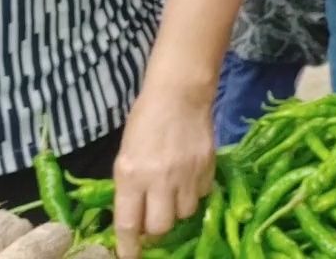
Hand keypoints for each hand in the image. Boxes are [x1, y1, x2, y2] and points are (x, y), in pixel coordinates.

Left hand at [113, 82, 215, 258]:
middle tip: (154, 219)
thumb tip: (136, 216)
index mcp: (131, 175)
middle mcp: (159, 179)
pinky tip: (189, 178)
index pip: (129, 223)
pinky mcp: (208, 166)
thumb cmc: (145, 121)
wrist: (181, 93)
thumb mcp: (126, 155)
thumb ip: (130, 186)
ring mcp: (187, 173)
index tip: (128, 257)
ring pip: (185, 213)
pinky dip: (195, 193)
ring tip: (173, 194)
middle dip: (156, 229)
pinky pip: (202, 194)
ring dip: (177, 210)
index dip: (128, 247)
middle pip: (160, 226)